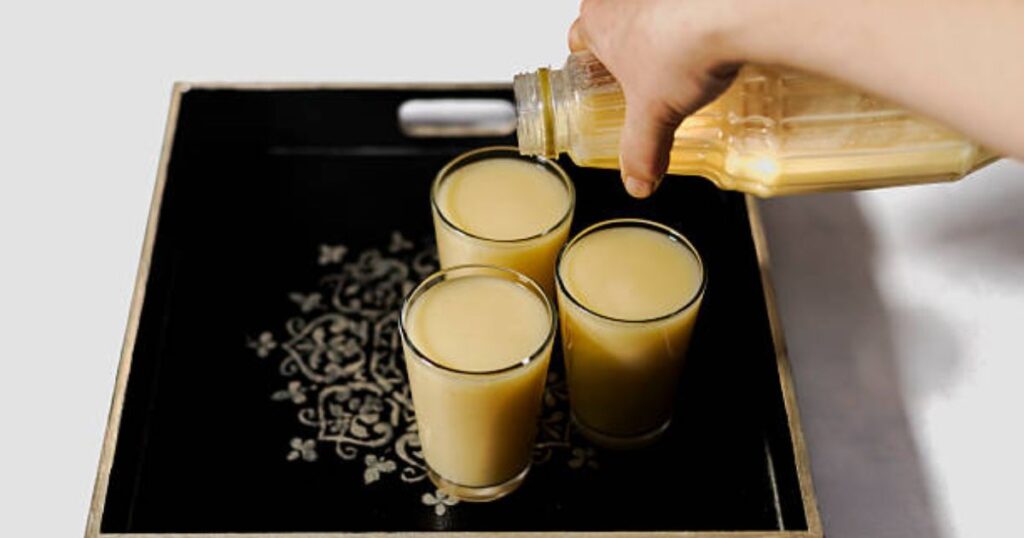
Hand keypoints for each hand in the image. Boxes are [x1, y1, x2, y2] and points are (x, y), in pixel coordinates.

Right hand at [569, 0, 740, 197]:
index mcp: (598, 20)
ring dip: (663, 34)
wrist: (736, 11)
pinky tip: (712, 45)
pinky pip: (688, 8)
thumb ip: (641, 152)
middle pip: (615, 24)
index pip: (577, 40)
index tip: (598, 80)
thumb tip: (638, 181)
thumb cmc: (684, 45)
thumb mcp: (654, 115)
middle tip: (644, 80)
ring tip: (683, 65)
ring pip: (651, 12)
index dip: (586, 63)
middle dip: (627, 51)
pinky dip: (695, 22)